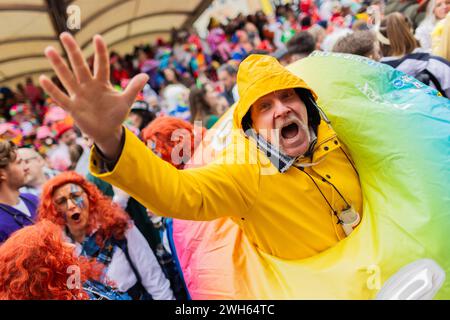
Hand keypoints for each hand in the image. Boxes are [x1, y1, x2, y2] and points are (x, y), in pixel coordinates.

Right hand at [39, 32, 148, 159]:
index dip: (100, 52)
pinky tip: (43, 78)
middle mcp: (88, 86)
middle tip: (65, 35)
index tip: (97, 37)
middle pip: (80, 66)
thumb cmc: (116, 115)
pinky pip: (61, 97)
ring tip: (49, 50)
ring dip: (58, 65)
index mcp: (102, 83)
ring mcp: (79, 96)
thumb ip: (134, 88)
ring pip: (67, 78)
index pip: (101, 64)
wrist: (108, 132)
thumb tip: (146, 75)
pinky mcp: (73, 108)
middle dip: (73, 51)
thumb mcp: (126, 101)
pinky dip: (52, 89)